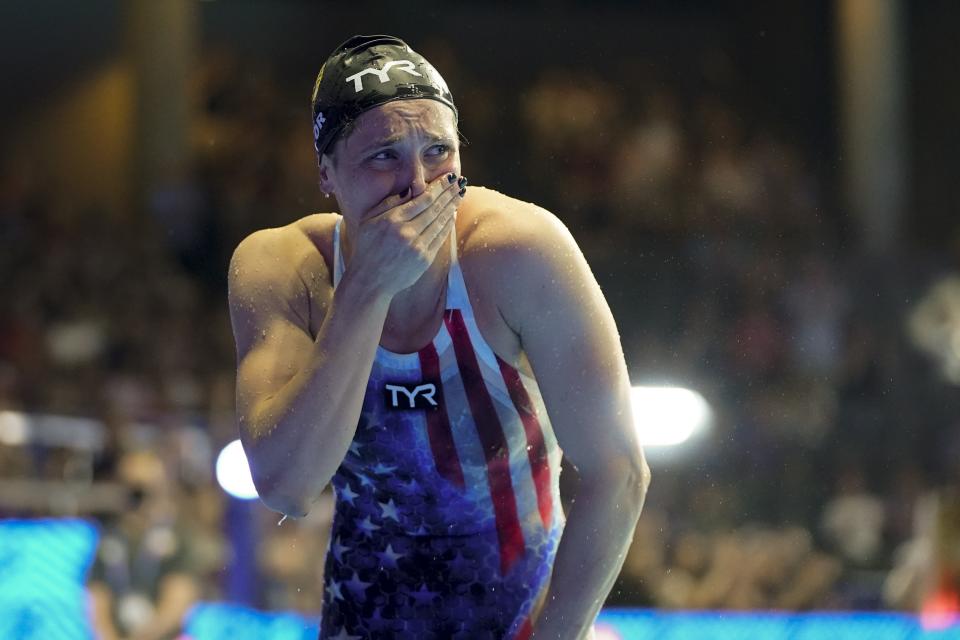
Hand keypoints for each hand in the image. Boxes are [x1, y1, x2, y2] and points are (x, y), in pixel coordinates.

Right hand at [348, 172, 464, 298]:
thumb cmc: (367, 248)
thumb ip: (389, 203)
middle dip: (449, 193)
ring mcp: (417, 246)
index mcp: (392, 220)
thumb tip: (411, 189)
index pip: (422, 199)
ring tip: (460, 194)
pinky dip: (448, 224)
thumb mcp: (369, 221)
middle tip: (460, 182)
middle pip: (434, 208)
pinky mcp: (424, 259)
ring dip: (452, 206)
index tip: (448, 177)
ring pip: (440, 221)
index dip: (438, 187)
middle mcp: (406, 232)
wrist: (370, 281)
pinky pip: (440, 237)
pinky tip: (452, 214)